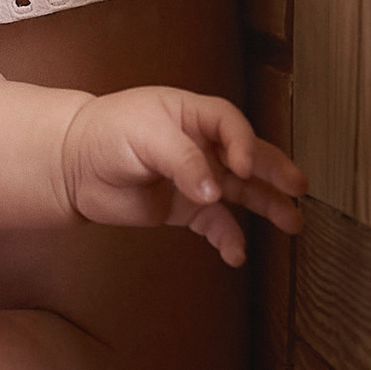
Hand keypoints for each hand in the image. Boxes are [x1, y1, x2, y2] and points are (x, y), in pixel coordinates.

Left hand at [55, 86, 306, 265]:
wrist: (71, 164)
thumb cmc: (106, 133)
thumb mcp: (145, 135)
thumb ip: (182, 160)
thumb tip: (213, 191)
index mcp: (194, 115)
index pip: (231, 125)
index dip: (243, 144)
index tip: (241, 167)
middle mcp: (202, 144)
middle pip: (248, 158)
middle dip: (274, 173)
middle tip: (298, 188)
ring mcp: (196, 178)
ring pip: (241, 192)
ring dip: (266, 206)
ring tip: (292, 223)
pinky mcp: (183, 208)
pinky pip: (215, 223)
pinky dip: (228, 238)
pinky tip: (237, 254)